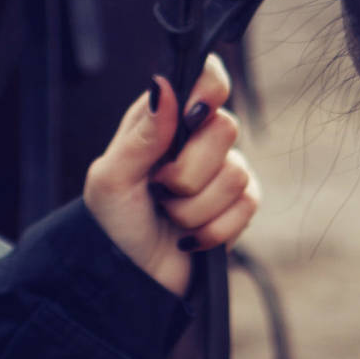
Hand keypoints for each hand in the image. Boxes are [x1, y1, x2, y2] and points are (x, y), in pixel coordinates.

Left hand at [82, 54, 258, 298]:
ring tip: (169, 217)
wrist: (129, 280)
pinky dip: (213, 230)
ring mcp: (220, 173)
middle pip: (225, 128)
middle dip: (187, 172)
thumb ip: (142, 134)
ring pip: (236, 174)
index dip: (210, 88)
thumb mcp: (112, 178)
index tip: (194, 114)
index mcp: (164, 120)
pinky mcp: (237, 207)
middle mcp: (196, 139)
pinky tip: (190, 238)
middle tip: (159, 189)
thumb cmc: (112, 224)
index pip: (206, 78)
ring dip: (194, 208)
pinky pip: (247, 206)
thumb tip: (163, 85)